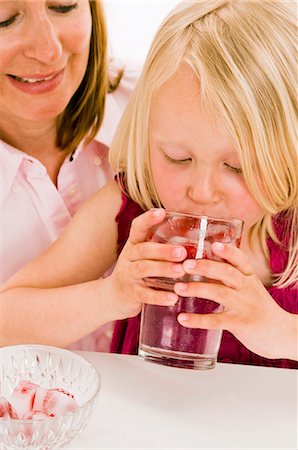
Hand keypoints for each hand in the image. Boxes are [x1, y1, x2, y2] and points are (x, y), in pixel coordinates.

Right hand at [103, 208, 186, 318]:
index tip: (161, 212)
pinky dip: (159, 297)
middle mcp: (129, 257)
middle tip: (182, 251)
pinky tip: (173, 297)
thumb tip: (197, 240)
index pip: (137, 227)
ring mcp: (128, 275)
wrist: (113, 296)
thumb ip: (162, 247)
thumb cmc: (137, 271)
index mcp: (134, 244)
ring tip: (180, 271)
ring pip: (143, 269)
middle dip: (163, 250)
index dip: (148, 219)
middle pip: (143, 249)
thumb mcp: (144, 256)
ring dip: (163, 269)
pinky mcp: (131, 293)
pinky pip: (144, 295)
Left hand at [175, 242, 297, 360]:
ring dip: (197, 289)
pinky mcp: (240, 324)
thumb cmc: (257, 308)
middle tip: (185, 264)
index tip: (213, 244)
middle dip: (205, 266)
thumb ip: (228, 277)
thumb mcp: (247, 288)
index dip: (228, 251)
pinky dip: (198, 320)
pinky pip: (217, 321)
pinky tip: (182, 318)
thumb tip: (200, 263)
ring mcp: (244, 306)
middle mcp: (247, 288)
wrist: (281, 333)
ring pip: (220, 293)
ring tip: (178, 288)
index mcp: (248, 277)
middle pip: (227, 272)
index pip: (240, 259)